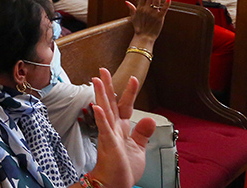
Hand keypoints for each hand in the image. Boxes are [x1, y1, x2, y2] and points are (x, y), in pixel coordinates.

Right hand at [87, 68, 154, 187]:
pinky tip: (97, 107)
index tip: (133, 78)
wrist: (115, 184)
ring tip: (96, 81)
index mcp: (122, 128)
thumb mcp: (139, 148)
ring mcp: (110, 135)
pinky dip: (101, 118)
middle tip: (102, 70)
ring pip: (105, 111)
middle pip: (110, 103)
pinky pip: (104, 129)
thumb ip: (143, 133)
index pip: (125, 106)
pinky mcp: (108, 144)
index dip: (129, 93)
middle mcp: (114, 128)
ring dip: (100, 96)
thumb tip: (150, 119)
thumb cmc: (124, 169)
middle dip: (107, 86)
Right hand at [128, 0, 168, 41]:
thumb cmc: (138, 28)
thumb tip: (126, 2)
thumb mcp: (132, 18)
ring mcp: (153, 14)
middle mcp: (146, 10)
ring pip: (156, 2)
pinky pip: (164, 9)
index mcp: (140, 9)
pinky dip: (166, 4)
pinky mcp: (160, 18)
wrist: (144, 36)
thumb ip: (131, 9)